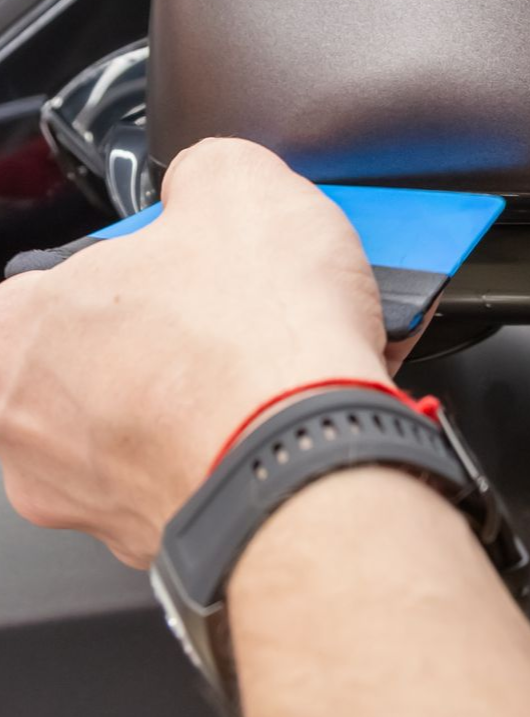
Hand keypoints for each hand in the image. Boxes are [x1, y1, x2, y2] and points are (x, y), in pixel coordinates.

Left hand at [0, 139, 404, 566]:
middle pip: (102, 359)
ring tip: (287, 356)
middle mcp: (34, 431)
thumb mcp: (237, 181)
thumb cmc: (253, 343)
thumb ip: (199, 172)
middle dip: (172, 333)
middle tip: (235, 308)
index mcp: (20, 332)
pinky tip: (297, 411)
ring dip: (214, 391)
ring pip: (154, 425)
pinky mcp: (164, 544)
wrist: (314, 464)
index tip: (174, 260)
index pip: (40, 285)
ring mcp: (96, 500)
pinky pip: (204, 473)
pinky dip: (244, 444)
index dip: (119, 262)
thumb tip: (207, 184)